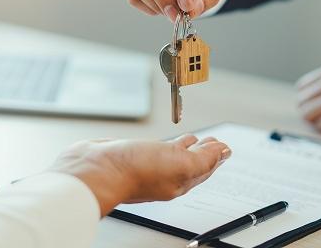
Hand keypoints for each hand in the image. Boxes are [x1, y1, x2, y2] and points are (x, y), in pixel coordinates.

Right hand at [49, 135, 230, 215]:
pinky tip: (165, 140)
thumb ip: (203, 159)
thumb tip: (223, 153)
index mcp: (180, 180)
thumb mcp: (179, 164)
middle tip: (214, 142)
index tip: (225, 147)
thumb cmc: (133, 171)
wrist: (96, 170)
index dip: (216, 157)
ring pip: (174, 155)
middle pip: (191, 163)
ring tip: (194, 139)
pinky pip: (157, 149)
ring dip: (187, 147)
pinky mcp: (133, 154)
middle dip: (204, 152)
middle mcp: (165, 174)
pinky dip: (166, 144)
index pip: (205, 168)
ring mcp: (149, 164)